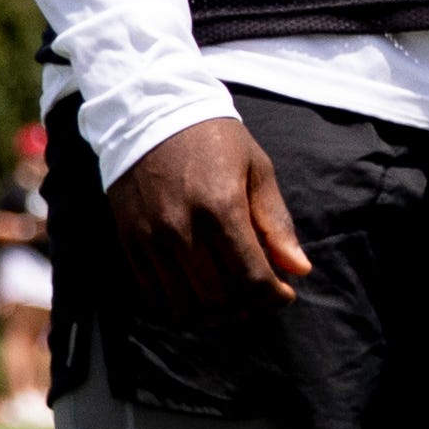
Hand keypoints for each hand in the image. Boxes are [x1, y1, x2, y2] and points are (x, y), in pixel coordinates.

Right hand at [106, 113, 314, 309]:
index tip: (285, 294)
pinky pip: (152, 296)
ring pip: (185, 306)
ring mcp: (151, 240)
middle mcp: (182, 229)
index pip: (251, 279)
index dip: (273, 297)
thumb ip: (276, 223)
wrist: (150, 113)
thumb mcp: (257, 169)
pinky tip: (198, 296)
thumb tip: (299, 270)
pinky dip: (178, 307)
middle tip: (260, 297)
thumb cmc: (214, 139)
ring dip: (214, 315)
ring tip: (232, 300)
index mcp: (220, 209)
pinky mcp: (129, 243)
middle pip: (219, 299)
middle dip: (248, 308)